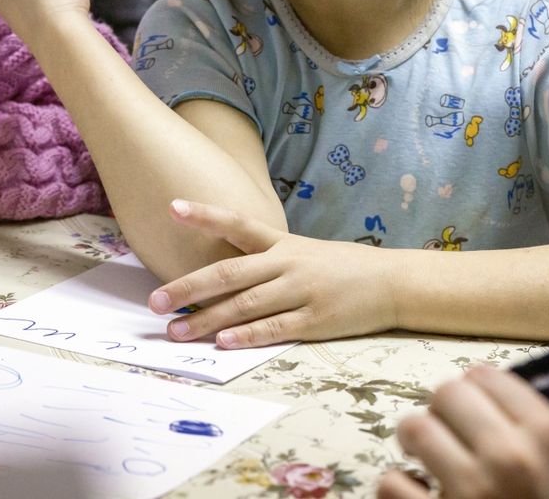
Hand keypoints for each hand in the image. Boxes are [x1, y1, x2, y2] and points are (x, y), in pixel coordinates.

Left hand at [147, 199, 399, 346]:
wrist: (392, 282)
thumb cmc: (343, 267)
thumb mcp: (304, 251)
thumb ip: (267, 258)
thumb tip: (222, 272)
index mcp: (282, 244)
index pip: (237, 223)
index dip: (205, 215)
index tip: (171, 207)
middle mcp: (287, 263)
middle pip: (229, 272)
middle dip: (188, 288)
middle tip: (155, 302)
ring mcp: (301, 291)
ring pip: (245, 305)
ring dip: (207, 320)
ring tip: (176, 331)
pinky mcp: (315, 320)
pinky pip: (275, 328)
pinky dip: (248, 335)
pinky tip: (224, 342)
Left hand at [378, 366, 548, 498]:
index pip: (492, 377)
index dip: (480, 393)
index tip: (481, 410)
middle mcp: (509, 454)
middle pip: (447, 393)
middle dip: (445, 414)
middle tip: (450, 435)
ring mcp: (466, 490)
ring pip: (414, 429)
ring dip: (417, 446)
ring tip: (427, 462)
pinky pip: (390, 484)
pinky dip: (396, 492)